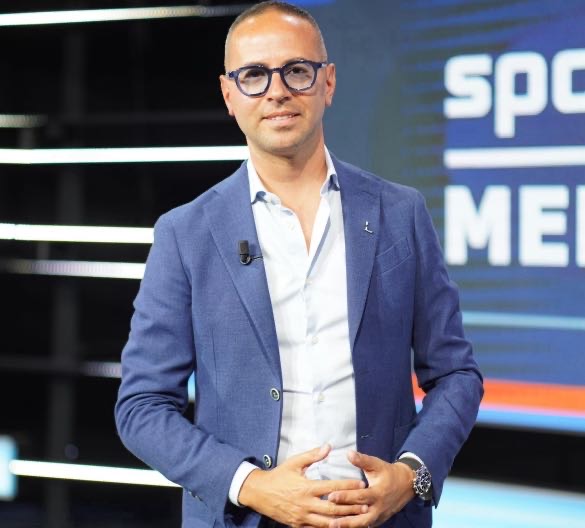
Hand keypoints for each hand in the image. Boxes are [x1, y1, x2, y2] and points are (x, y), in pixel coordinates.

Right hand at [238, 445, 368, 527]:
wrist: (259, 492)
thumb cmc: (279, 476)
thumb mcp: (294, 462)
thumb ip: (313, 455)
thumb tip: (328, 446)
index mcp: (306, 487)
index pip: (332, 487)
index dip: (348, 486)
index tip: (361, 484)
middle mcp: (306, 504)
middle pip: (333, 508)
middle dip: (351, 507)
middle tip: (366, 504)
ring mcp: (302, 517)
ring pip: (327, 522)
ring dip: (344, 520)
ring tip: (358, 518)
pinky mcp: (298, 525)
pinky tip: (340, 526)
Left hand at [326, 452, 414, 527]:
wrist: (406, 484)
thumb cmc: (388, 473)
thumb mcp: (377, 464)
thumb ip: (362, 460)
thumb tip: (348, 453)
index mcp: (378, 493)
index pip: (360, 497)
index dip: (345, 497)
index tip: (331, 496)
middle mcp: (379, 508)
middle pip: (361, 517)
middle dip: (346, 520)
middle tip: (330, 520)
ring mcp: (379, 516)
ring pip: (363, 524)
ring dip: (349, 526)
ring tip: (333, 526)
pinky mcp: (379, 520)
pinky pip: (366, 525)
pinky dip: (355, 526)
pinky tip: (343, 526)